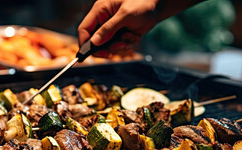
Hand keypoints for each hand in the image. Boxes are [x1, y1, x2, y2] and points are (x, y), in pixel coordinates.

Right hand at [78, 0, 195, 56]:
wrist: (158, 5)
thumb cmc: (142, 2)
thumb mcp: (125, 15)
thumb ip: (109, 29)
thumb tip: (95, 42)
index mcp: (100, 11)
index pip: (84, 29)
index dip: (85, 43)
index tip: (91, 53)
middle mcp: (104, 21)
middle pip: (95, 42)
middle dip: (105, 48)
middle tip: (114, 51)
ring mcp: (112, 29)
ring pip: (108, 47)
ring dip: (119, 47)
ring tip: (129, 37)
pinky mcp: (121, 35)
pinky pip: (119, 47)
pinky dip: (126, 45)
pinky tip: (133, 36)